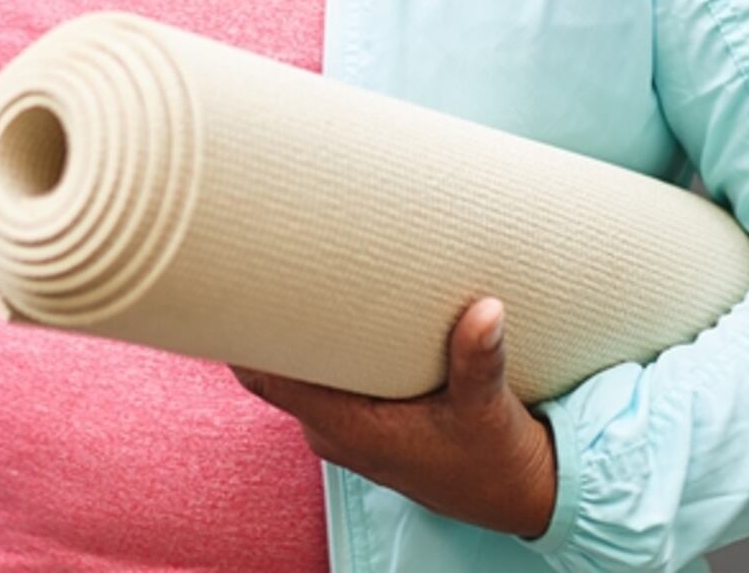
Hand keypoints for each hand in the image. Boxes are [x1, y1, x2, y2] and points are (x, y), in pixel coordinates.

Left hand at [233, 298, 558, 538]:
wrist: (510, 495)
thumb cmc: (492, 457)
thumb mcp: (488, 408)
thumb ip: (479, 359)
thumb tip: (487, 310)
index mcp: (348, 428)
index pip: (267, 377)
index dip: (243, 334)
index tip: (239, 281)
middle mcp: (331, 429)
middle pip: (268, 368)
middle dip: (259, 320)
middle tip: (262, 254)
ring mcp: (339, 427)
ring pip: (290, 373)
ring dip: (287, 333)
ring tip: (287, 270)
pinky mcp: (354, 422)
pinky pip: (311, 380)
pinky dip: (310, 348)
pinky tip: (319, 310)